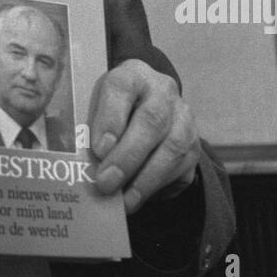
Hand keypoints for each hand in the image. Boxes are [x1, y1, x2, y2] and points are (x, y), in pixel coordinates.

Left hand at [89, 59, 199, 215]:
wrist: (148, 104)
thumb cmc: (113, 109)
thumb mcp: (96, 104)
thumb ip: (88, 124)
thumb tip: (82, 161)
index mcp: (132, 74)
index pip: (122, 87)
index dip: (110, 118)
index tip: (98, 148)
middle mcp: (163, 92)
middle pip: (152, 121)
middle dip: (127, 157)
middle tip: (105, 182)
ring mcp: (183, 118)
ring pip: (172, 148)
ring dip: (145, 179)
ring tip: (123, 201)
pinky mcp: (194, 145)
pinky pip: (182, 169)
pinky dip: (159, 188)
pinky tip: (137, 199)